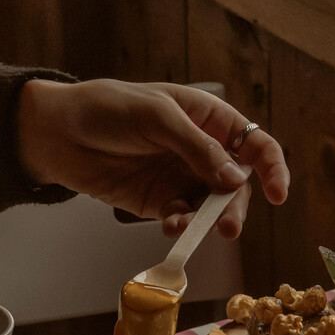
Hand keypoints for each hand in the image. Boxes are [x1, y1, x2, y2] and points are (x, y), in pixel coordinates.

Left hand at [17, 78, 288, 236]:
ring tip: (188, 226)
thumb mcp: (156, 116)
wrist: (56, 132)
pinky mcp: (158, 201)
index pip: (254, 143)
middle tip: (227, 226)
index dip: (271, 167)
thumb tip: (235, 180)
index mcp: (209, 118)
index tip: (277, 194)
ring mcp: (180, 177)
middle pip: (238, 183)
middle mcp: (201, 150)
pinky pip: (182, 217)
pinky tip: (170, 224)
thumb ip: (197, 148)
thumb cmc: (108, 108)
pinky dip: (181, 225)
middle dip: (235, 205)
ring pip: (212, 206)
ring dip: (208, 220)